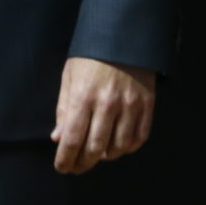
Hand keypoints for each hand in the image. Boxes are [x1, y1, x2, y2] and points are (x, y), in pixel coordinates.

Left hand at [51, 56, 155, 174]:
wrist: (124, 36)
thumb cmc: (90, 57)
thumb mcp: (69, 76)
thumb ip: (63, 108)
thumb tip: (58, 138)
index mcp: (83, 96)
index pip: (72, 138)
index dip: (66, 158)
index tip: (62, 168)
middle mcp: (107, 104)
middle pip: (95, 148)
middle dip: (84, 163)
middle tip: (77, 168)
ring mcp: (130, 105)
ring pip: (119, 146)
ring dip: (107, 156)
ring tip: (98, 155)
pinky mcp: (147, 105)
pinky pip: (140, 137)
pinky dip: (129, 147)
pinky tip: (119, 146)